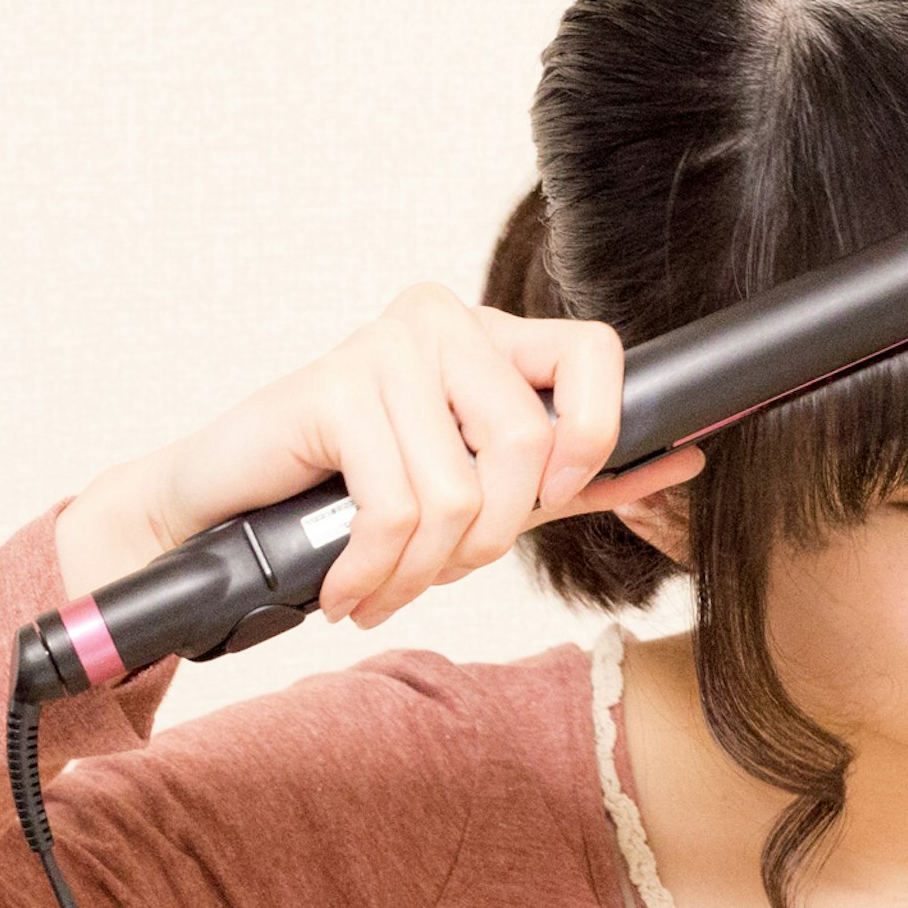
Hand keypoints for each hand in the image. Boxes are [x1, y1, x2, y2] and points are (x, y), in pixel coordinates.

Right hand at [61, 284, 705, 618]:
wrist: (220, 515)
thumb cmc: (350, 500)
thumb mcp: (486, 492)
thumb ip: (578, 477)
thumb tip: (687, 459)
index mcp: (491, 333)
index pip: (597, 350)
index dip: (597, 433)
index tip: (556, 496)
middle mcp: (443, 319)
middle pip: (530, 442)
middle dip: (489, 540)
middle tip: (437, 570)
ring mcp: (384, 346)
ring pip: (460, 491)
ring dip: (423, 571)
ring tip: (382, 586)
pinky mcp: (332, 386)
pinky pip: (395, 509)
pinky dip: (375, 573)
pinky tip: (346, 588)